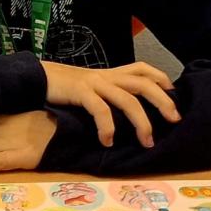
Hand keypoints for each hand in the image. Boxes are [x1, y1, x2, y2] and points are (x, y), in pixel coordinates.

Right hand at [40, 60, 178, 147]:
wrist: (36, 77)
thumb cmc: (64, 87)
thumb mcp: (90, 86)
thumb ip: (108, 94)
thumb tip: (127, 115)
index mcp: (110, 74)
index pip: (142, 69)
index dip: (161, 79)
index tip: (173, 95)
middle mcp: (106, 76)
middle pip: (143, 83)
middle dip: (163, 102)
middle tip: (174, 121)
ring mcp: (94, 83)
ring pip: (128, 99)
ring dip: (141, 122)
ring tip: (146, 142)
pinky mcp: (81, 91)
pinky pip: (101, 109)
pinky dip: (108, 127)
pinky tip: (108, 141)